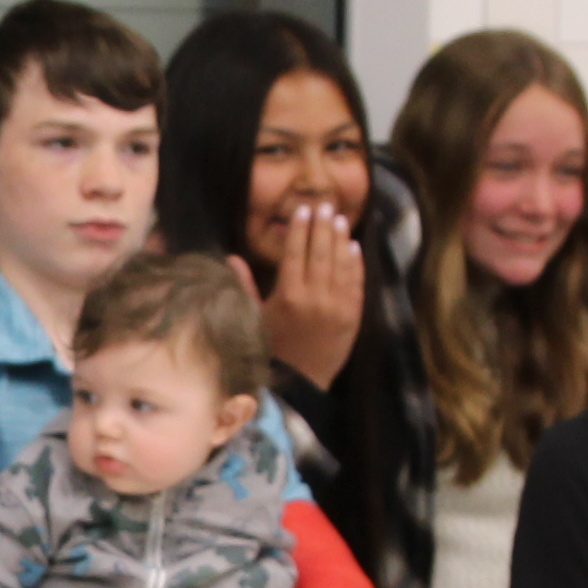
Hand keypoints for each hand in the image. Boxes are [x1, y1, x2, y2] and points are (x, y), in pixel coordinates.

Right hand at [253, 194, 364, 384]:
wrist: (301, 383)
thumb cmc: (273, 349)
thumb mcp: (255, 318)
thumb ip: (245, 286)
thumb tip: (231, 257)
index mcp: (288, 296)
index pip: (295, 253)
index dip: (299, 229)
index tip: (302, 210)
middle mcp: (315, 297)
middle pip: (320, 253)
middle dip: (322, 226)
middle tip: (325, 205)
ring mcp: (337, 306)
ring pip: (340, 264)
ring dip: (340, 239)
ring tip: (339, 219)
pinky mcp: (353, 316)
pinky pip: (356, 283)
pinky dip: (355, 264)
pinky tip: (353, 247)